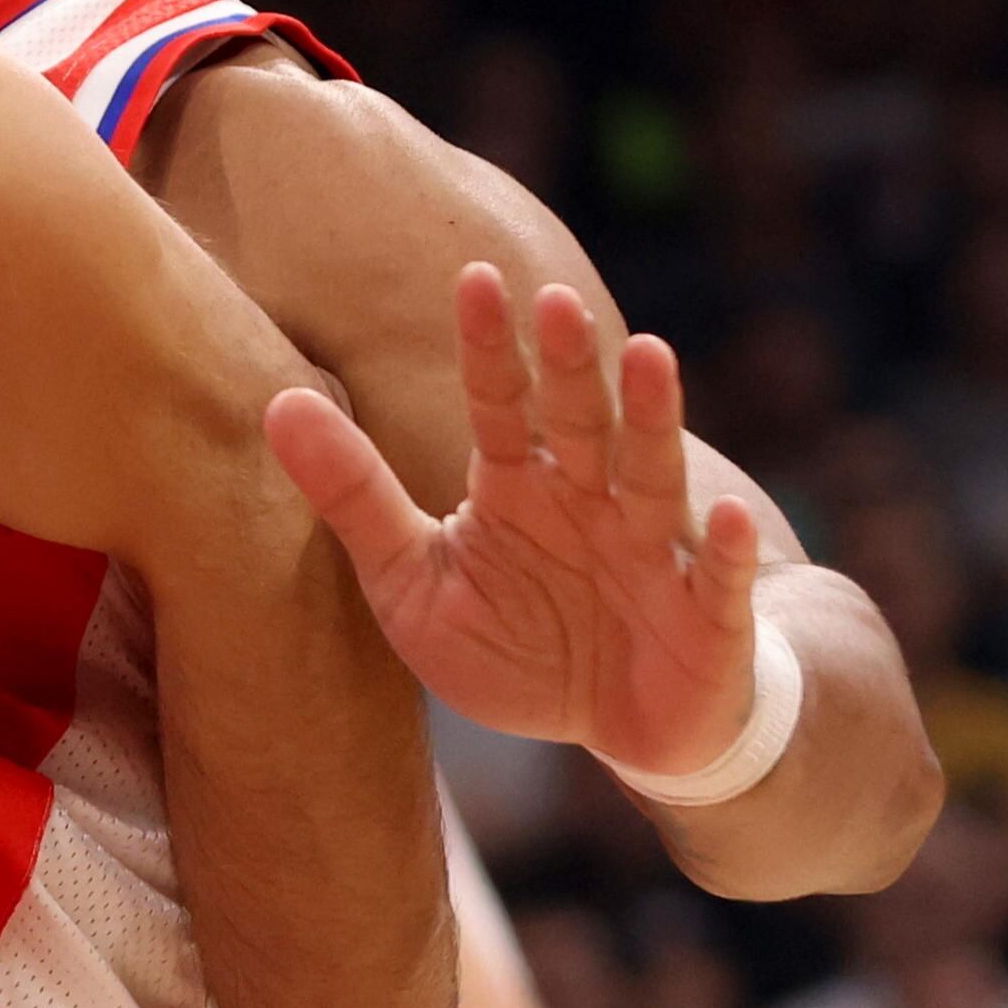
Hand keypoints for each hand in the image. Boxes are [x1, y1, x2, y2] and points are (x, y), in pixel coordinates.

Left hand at [264, 268, 768, 777]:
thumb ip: (354, 496)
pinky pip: (717, 581)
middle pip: (579, 421)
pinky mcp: (705, 617)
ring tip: (649, 355)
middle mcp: (590, 501)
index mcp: (518, 486)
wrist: (616, 730)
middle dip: (569, 364)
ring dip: (651, 419)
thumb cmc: (515, 647)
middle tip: (553, 300)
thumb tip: (276, 402)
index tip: (475, 277)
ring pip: (652, 476)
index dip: (489, 347)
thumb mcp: (411, 582)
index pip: (500, 403)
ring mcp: (653, 554)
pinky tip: (731, 515)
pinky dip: (727, 551)